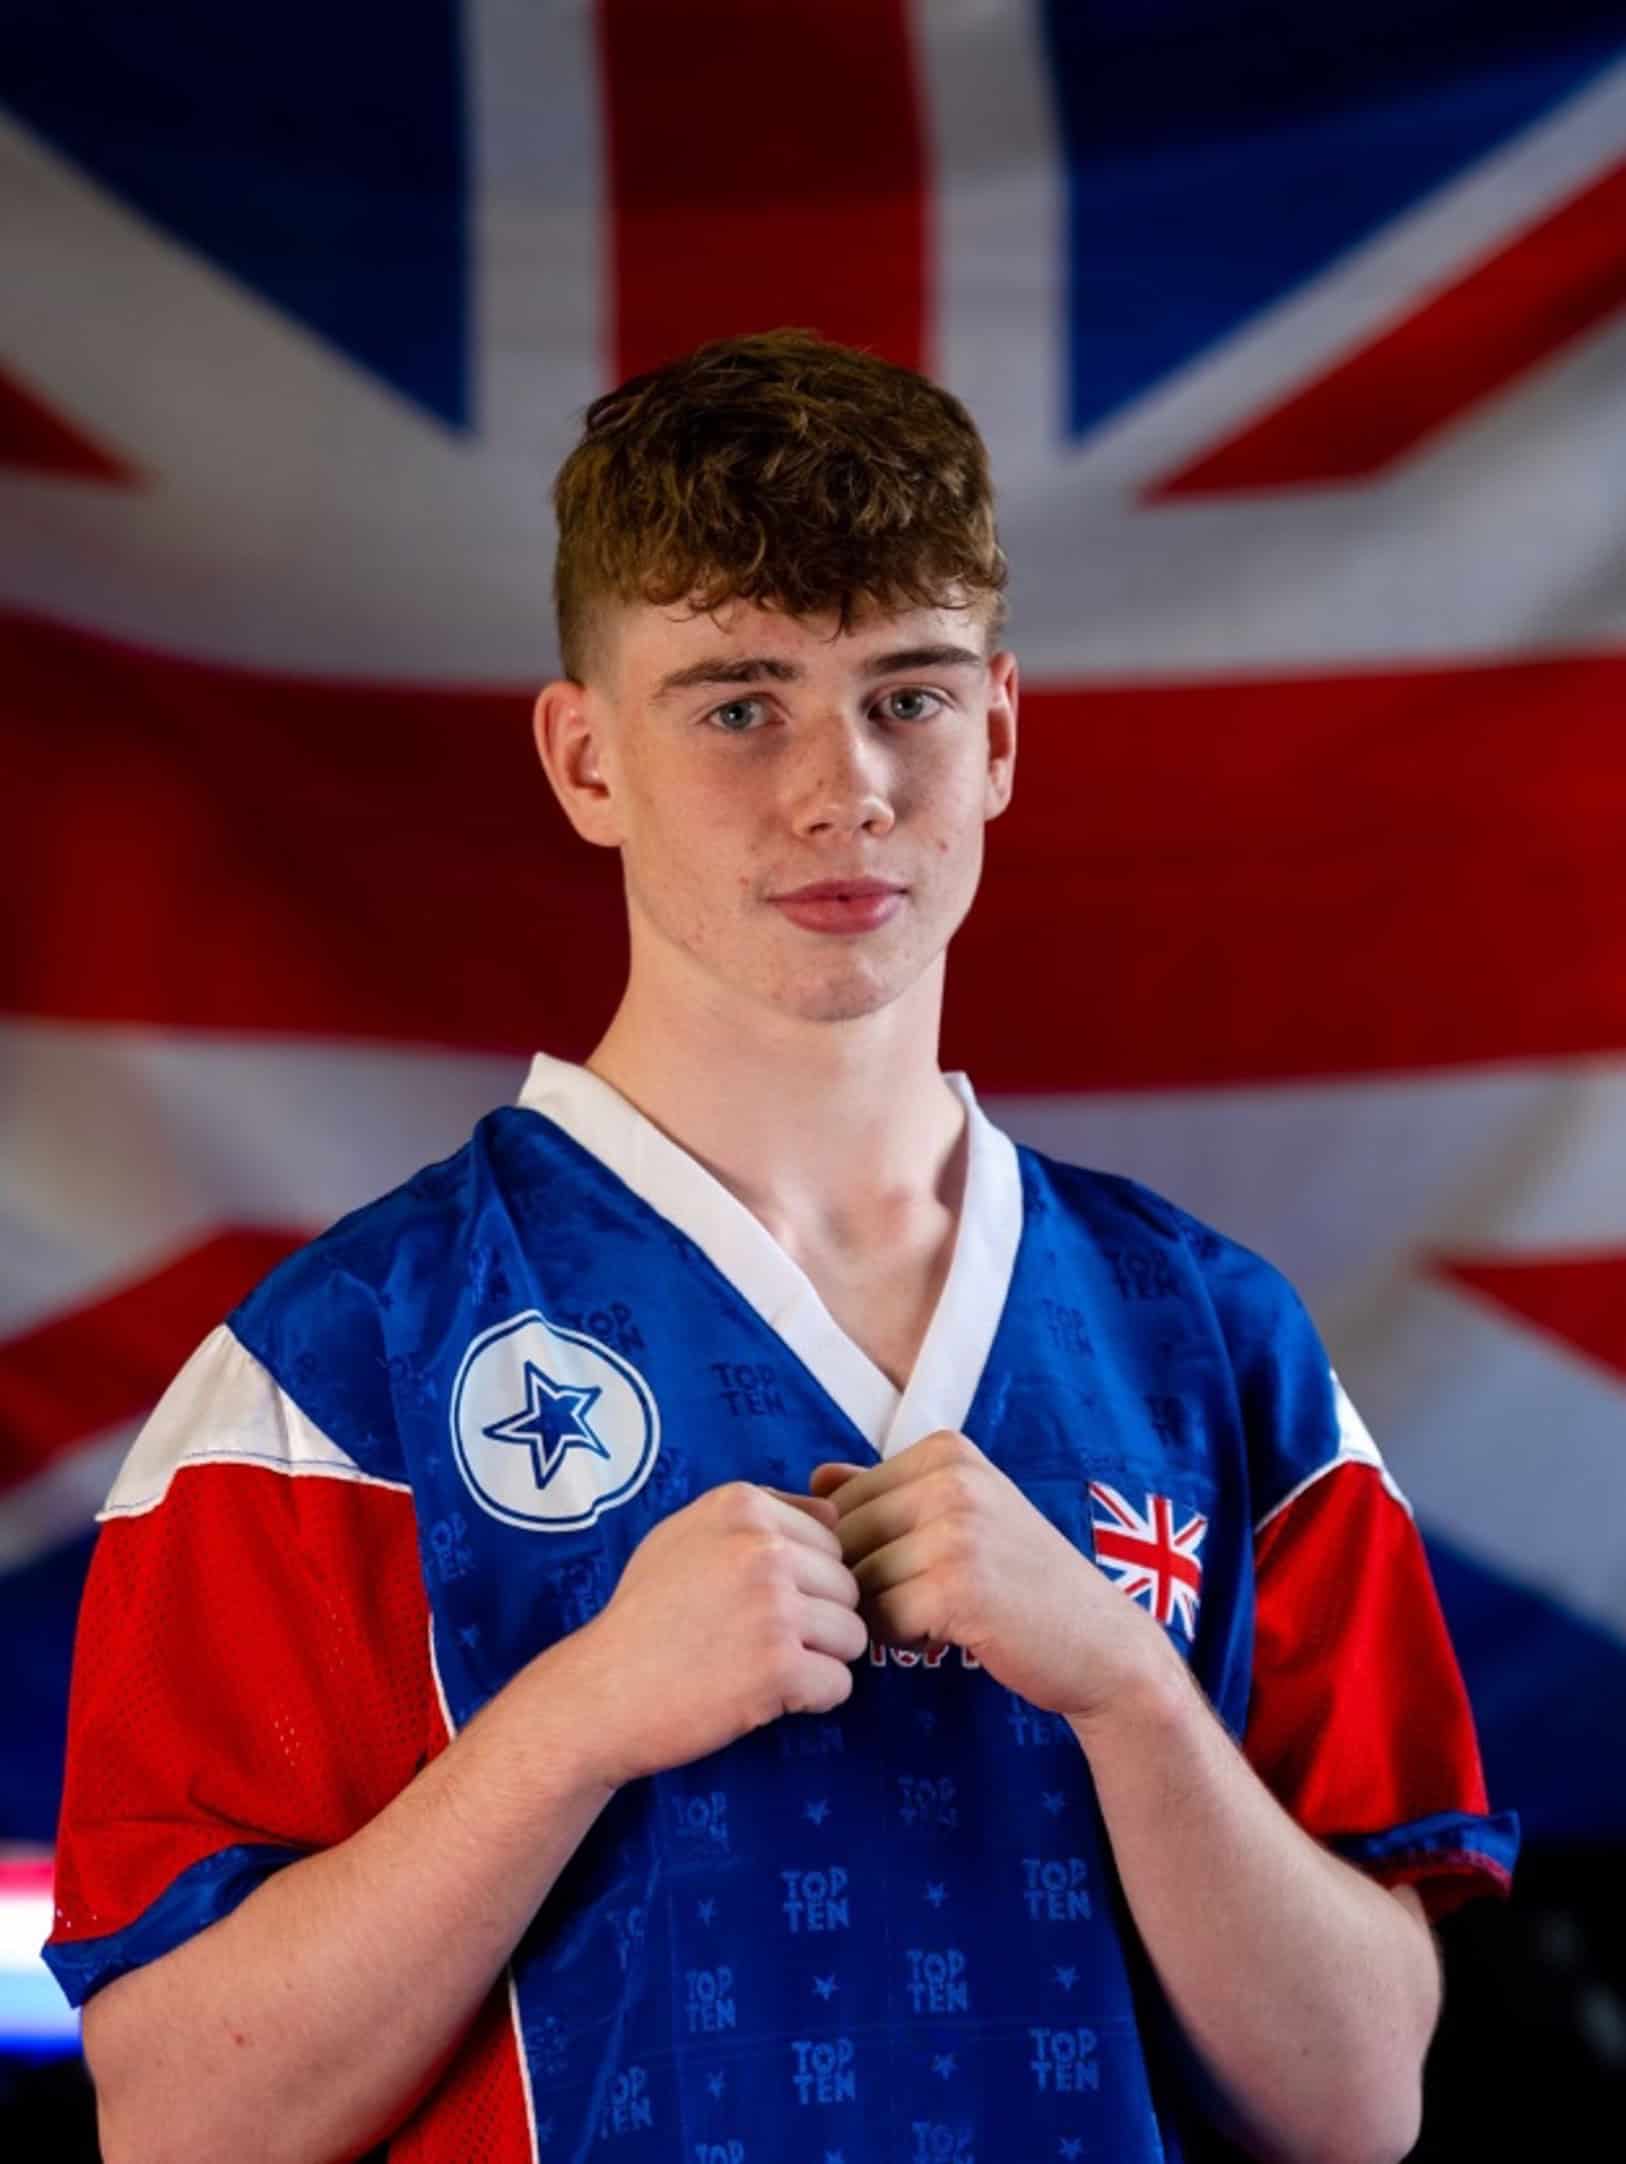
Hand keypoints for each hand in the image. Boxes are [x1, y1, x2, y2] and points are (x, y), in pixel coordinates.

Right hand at [571, 1482, 868, 1787]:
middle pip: (848, 1586)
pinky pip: (841, 1684)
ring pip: (853, 1634)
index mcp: (741, 1505)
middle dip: (818, 1620)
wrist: (599, 1693)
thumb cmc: (644, 1616)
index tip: (756, 1603)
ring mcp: (773, 1606)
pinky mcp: (780, 1668)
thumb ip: (755, 1518)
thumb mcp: (684, 1536)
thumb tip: (833, 1512)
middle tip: (760, 1643)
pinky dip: (813, 1700)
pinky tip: (768, 1698)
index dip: (804, 1578)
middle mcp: (762, 1547)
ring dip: (820, 1660)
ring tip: (764, 1670)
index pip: (830, 1538)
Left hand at [810, 1432, 1177, 1723]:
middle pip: (844, 1539)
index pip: (842, 1500)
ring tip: (942, 1615)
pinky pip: (880, 1619)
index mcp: (946, 1449)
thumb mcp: (961, 1515)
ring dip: (885, 1613)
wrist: (1101, 1644)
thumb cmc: (1021, 1583)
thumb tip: (813, 1480)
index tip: (920, 1566)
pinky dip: (902, 1638)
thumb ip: (886, 1491)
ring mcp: (956, 1528)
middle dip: (869, 1582)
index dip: (863, 1550)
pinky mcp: (956, 1585)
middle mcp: (951, 1477)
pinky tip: (948, 1634)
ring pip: (858, 1580)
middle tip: (930, 1599)